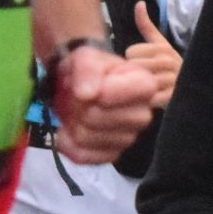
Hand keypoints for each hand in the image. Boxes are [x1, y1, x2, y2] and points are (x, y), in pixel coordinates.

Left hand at [51, 42, 157, 162]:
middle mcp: (142, 115)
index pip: (133, 92)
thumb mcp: (86, 58)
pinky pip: (82, 156)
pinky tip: (67, 130)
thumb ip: (88, 70)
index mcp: (145, 86)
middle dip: (80, 107)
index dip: (106, 91)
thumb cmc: (89, 70)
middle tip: (78, 97)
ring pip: (86, 138)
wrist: (78, 87)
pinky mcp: (111, 155)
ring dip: (72, 123)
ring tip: (75, 110)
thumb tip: (87, 94)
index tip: (92, 87)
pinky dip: (67, 143)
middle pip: (99, 118)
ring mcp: (127, 138)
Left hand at [125, 1, 182, 110]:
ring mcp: (172, 79)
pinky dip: (147, 99)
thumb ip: (146, 25)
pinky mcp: (174, 96)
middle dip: (132, 74)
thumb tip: (139, 2)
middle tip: (138, 78)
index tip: (138, 65)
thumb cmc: (169, 65)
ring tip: (142, 89)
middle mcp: (169, 61)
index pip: (131, 52)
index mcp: (163, 47)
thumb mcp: (159, 44)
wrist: (192, 88)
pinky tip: (148, 98)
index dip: (130, 60)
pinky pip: (151, 98)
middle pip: (134, 66)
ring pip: (141, 81)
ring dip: (138, 87)